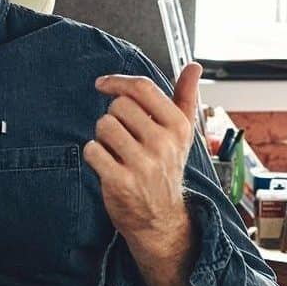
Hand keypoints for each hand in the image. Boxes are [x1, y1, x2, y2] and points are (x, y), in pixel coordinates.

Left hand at [86, 62, 203, 260]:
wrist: (160, 219)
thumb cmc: (166, 169)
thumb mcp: (181, 134)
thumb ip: (185, 97)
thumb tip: (194, 66)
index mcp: (178, 127)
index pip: (142, 88)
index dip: (117, 81)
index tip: (103, 84)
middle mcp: (163, 144)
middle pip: (118, 106)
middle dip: (113, 118)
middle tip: (123, 137)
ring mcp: (143, 164)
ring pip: (103, 125)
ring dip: (103, 137)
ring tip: (117, 152)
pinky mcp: (121, 182)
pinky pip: (92, 149)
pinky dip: (94, 155)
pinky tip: (108, 165)